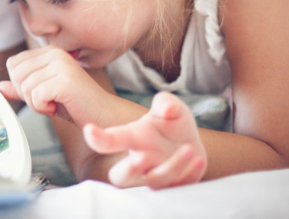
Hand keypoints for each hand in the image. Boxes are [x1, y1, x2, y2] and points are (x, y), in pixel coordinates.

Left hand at [0, 46, 105, 125]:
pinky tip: (58, 107)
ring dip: (36, 103)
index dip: (21, 85)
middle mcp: (54, 52)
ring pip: (25, 86)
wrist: (102, 115)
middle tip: (47, 100)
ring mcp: (61, 64)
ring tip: (55, 103)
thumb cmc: (74, 104)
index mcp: (48, 51)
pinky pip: (35, 96)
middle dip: (27, 94)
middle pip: (16, 74)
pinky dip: (42, 107)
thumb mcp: (43, 94)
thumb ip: (20, 88)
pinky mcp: (65, 79)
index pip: (13, 64)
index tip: (40, 93)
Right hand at [83, 92, 206, 188]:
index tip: (91, 130)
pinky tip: (198, 160)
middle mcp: (141, 160)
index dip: (99, 139)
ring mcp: (157, 175)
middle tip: (140, 159)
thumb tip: (166, 108)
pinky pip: (180, 187)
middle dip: (127, 170)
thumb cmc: (171, 123)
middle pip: (120, 176)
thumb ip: (166, 102)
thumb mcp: (170, 106)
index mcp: (133, 139)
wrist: (190, 141)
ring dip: (170, 168)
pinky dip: (190, 174)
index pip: (111, 141)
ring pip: (154, 183)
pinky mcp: (177, 185)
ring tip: (188, 149)